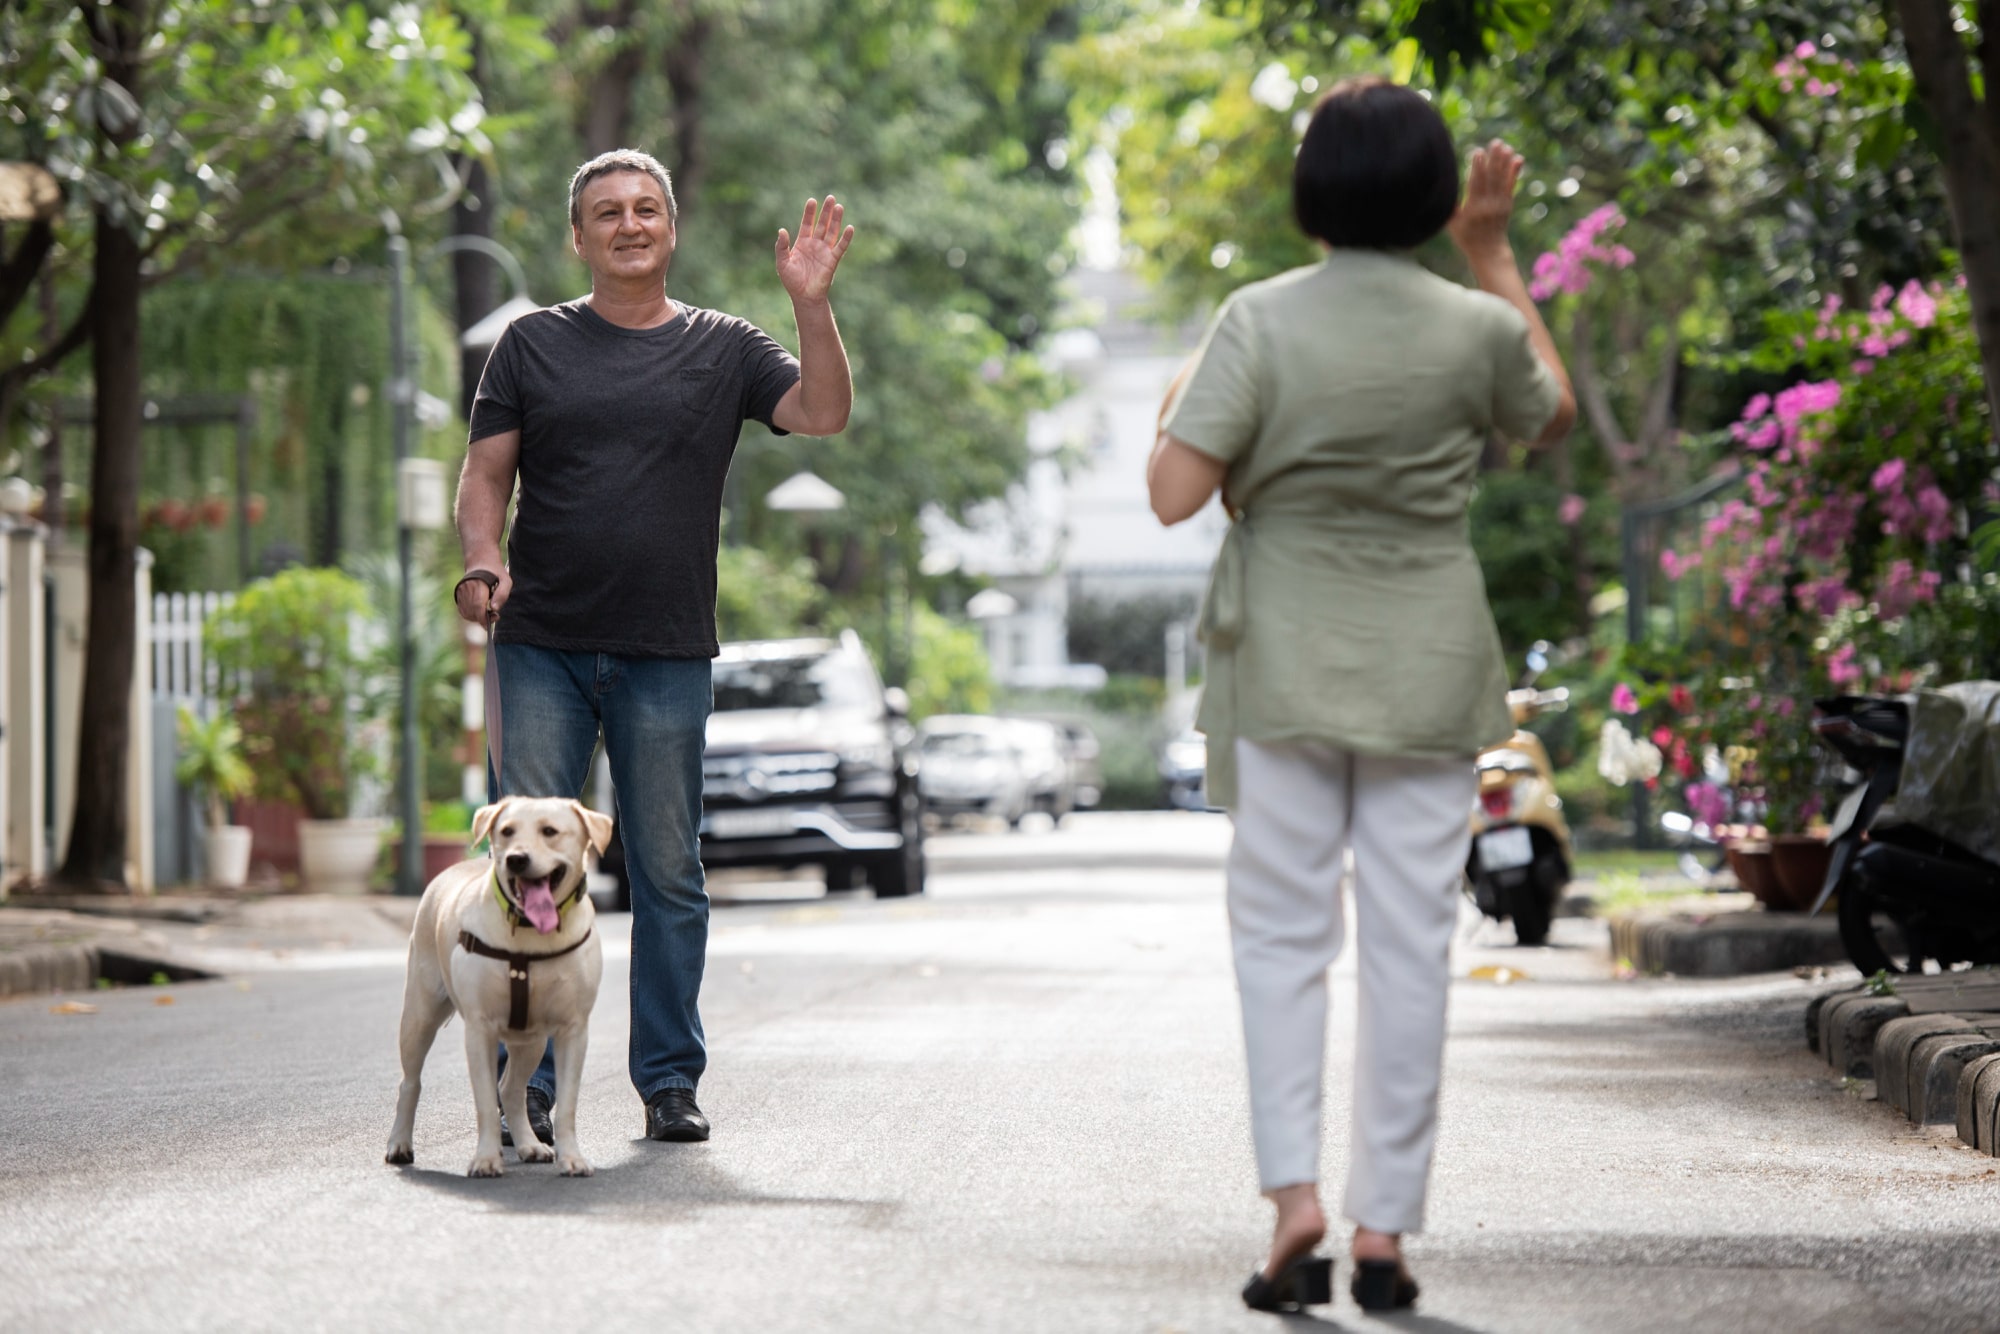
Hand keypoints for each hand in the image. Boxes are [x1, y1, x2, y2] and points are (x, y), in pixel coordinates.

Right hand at [454, 567, 510, 625]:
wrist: (480, 560)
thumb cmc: (496, 572)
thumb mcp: (506, 580)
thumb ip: (502, 594)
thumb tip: (494, 609)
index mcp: (478, 585)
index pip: (478, 607)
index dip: (484, 618)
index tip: (493, 620)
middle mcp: (466, 588)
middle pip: (472, 612)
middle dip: (483, 618)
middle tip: (495, 615)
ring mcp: (460, 591)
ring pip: (466, 613)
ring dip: (477, 617)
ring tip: (488, 612)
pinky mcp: (458, 594)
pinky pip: (463, 610)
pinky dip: (471, 614)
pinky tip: (480, 610)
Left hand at [775, 195, 853, 303]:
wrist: (804, 297)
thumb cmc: (792, 281)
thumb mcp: (782, 262)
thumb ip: (781, 246)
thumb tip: (782, 230)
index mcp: (802, 243)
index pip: (807, 224)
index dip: (810, 213)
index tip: (812, 201)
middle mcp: (815, 245)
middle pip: (821, 224)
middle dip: (825, 211)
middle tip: (830, 197)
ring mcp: (824, 251)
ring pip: (831, 232)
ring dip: (835, 220)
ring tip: (839, 206)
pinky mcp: (832, 260)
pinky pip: (840, 247)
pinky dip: (846, 238)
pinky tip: (849, 228)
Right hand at [1446, 140, 1524, 261]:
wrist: (1489, 252)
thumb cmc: (1466, 237)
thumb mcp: (1452, 225)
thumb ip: (1450, 207)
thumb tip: (1442, 188)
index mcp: (1473, 210)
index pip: (1475, 185)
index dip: (1477, 168)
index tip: (1478, 152)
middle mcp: (1488, 206)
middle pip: (1491, 179)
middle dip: (1493, 160)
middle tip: (1495, 143)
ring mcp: (1500, 205)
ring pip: (1502, 180)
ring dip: (1504, 162)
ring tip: (1506, 146)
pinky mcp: (1508, 204)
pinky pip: (1511, 185)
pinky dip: (1514, 172)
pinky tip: (1518, 159)